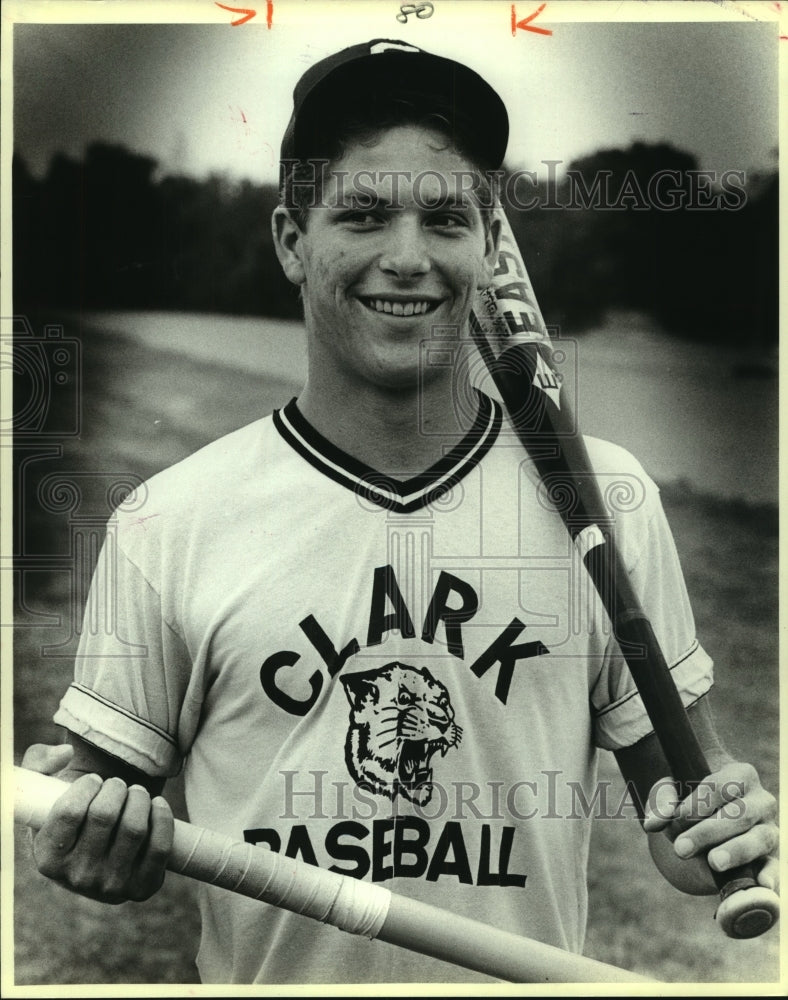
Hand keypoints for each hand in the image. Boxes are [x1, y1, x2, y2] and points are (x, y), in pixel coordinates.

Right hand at [21, 743, 173, 903]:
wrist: (102, 849)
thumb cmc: (73, 813)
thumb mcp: (42, 790)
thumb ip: (39, 761)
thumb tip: (65, 754)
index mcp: (47, 859)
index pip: (70, 812)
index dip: (87, 786)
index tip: (94, 781)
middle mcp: (77, 878)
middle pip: (104, 815)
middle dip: (116, 787)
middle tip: (117, 785)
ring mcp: (111, 886)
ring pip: (134, 828)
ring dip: (139, 797)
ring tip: (135, 793)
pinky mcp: (142, 887)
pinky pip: (159, 847)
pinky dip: (162, 816)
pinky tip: (156, 804)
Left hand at [643, 760, 778, 892]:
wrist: (708, 816)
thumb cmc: (689, 796)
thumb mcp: (673, 791)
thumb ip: (662, 802)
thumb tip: (653, 823)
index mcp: (741, 774)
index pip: (721, 786)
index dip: (698, 804)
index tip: (677, 818)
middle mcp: (761, 800)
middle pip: (739, 814)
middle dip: (708, 832)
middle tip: (681, 848)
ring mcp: (769, 828)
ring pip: (758, 839)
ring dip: (735, 852)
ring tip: (713, 862)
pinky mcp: (771, 855)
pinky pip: (774, 866)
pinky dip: (770, 875)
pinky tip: (762, 885)